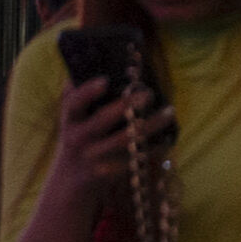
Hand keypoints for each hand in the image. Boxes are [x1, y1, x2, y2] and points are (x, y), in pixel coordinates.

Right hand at [41, 74, 157, 212]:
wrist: (70, 181)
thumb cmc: (78, 137)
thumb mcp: (72, 118)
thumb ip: (78, 94)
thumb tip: (94, 59)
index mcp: (70, 120)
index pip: (73, 103)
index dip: (88, 92)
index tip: (105, 81)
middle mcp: (78, 139)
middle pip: (103, 120)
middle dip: (126, 105)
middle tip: (149, 93)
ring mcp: (93, 158)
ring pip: (124, 141)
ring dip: (150, 125)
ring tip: (170, 111)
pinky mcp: (108, 174)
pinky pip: (134, 160)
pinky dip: (153, 149)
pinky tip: (168, 138)